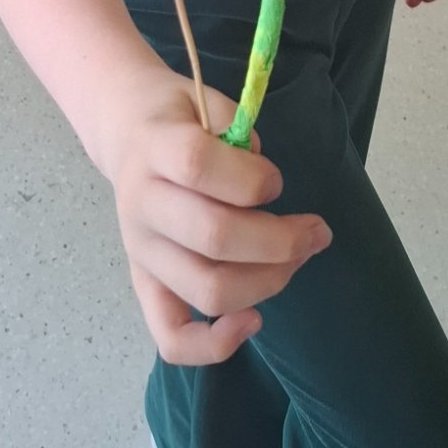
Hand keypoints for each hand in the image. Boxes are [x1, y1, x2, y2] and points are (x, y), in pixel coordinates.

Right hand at [106, 75, 332, 366]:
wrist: (130, 137)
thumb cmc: (182, 120)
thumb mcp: (207, 102)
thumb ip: (237, 131)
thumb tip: (265, 184)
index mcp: (154, 148)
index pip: (198, 166)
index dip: (252, 178)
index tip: (276, 180)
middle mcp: (141, 204)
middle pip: (214, 236)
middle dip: (282, 240)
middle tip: (316, 231)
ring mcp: (141, 252)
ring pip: (208, 289)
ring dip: (268, 281)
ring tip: (298, 259)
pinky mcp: (144, 285)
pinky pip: (172, 337)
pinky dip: (215, 345)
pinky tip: (253, 320)